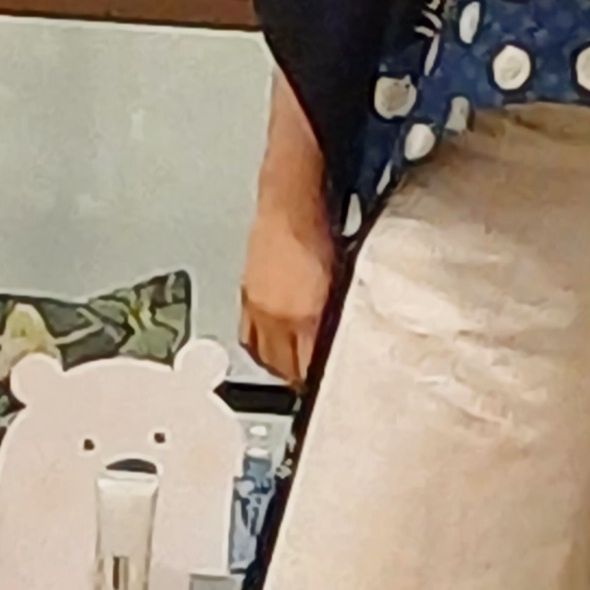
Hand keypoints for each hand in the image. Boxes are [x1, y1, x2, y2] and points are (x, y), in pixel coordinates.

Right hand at [238, 202, 336, 390]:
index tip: (328, 387)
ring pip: (263, 355)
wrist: (291, 202)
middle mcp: (276, 315)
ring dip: (277, 366)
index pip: (308, 367)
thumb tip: (339, 342)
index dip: (318, 382)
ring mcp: (257, 307)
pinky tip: (270, 346)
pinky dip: (259, 347)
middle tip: (312, 382)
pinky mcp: (246, 296)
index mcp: (303, 314)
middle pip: (283, 367)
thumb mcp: (343, 280)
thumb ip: (338, 316)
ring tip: (292, 369)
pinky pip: (248, 336)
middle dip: (297, 378)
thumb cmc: (321, 230)